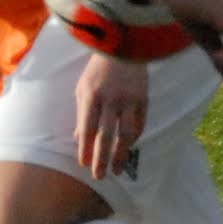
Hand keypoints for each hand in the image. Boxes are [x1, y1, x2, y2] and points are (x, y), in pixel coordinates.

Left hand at [72, 51, 149, 178]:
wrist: (123, 46)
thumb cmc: (97, 70)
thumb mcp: (83, 88)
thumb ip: (82, 113)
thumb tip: (79, 138)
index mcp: (92, 95)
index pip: (88, 127)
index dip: (85, 148)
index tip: (83, 164)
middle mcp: (111, 99)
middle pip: (106, 135)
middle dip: (101, 158)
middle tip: (99, 177)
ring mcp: (129, 99)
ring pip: (125, 134)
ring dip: (120, 154)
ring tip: (117, 170)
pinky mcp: (143, 99)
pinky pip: (139, 124)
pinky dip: (134, 139)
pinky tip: (128, 149)